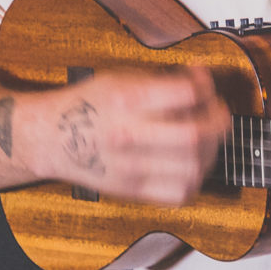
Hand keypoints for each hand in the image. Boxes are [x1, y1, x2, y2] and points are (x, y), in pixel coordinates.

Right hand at [26, 67, 229, 205]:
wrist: (53, 137)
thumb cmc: (89, 102)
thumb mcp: (122, 76)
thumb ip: (163, 79)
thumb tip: (202, 80)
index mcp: (126, 99)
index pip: (185, 94)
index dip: (205, 85)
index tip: (203, 82)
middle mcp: (128, 135)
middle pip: (194, 135)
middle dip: (217, 120)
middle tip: (217, 110)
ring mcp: (131, 168)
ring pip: (192, 167)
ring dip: (211, 150)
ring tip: (206, 137)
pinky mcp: (132, 191)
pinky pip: (179, 193)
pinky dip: (196, 177)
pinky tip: (192, 162)